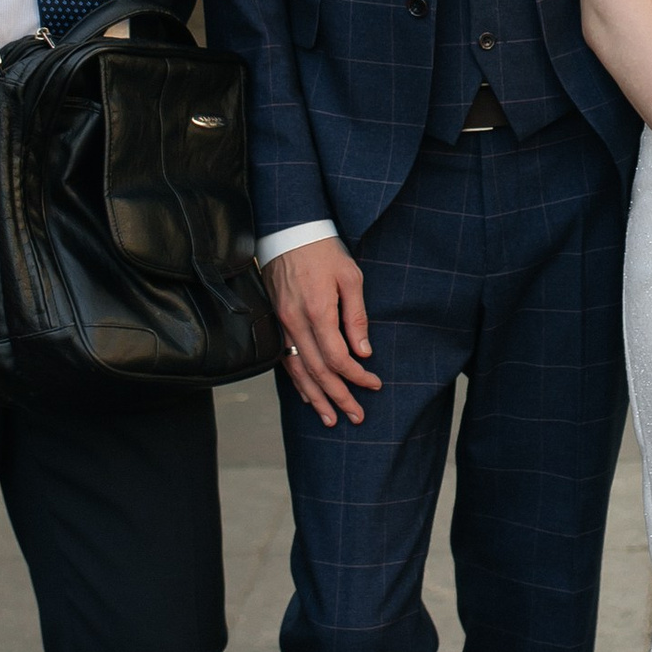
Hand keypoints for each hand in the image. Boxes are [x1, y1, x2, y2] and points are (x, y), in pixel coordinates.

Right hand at [271, 236, 382, 425]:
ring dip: (316, 399)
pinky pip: (285, 361)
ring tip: (331, 419)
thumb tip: (364, 351)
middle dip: (339, 398)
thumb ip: (356, 316)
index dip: (357, 376)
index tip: (375, 384)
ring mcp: (282, 325)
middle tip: (357, 416)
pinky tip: (308, 396)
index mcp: (318, 312)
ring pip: (298, 372)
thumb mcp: (350, 276)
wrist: (289, 232)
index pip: (338, 358)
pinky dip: (298, 382)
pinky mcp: (276, 323)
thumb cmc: (324, 251)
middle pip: (318, 372)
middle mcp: (296, 324)